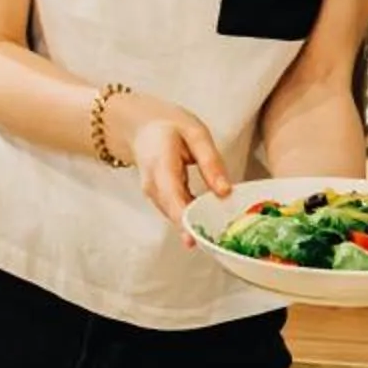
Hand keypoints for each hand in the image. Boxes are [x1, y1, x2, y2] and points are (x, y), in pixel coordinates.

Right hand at [113, 95, 231, 234]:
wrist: (143, 127)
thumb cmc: (169, 127)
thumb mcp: (196, 134)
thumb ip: (211, 162)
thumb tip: (225, 192)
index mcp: (160, 164)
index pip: (171, 198)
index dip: (183, 221)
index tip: (196, 239)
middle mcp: (153, 185)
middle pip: (174, 214)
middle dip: (197, 229)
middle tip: (223, 240)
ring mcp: (154, 195)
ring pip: (176, 218)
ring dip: (198, 226)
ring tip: (223, 233)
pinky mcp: (160, 200)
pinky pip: (178, 214)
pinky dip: (194, 219)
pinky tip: (213, 220)